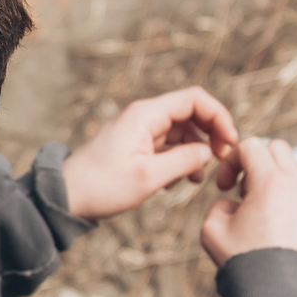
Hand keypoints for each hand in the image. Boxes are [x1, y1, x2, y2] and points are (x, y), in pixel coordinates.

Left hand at [60, 86, 239, 219]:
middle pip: (191, 113)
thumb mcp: (149, 177)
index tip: (230, 143)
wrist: (66, 197)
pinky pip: (168, 145)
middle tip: (220, 161)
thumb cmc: (102, 186)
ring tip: (196, 179)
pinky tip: (175, 182)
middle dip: (211, 135)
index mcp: (146, 115)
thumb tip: (209, 152)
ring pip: (182, 131)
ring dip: (196, 151)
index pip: (195, 99)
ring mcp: (140, 131)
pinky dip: (179, 160)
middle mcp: (144, 117)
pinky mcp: (136, 146)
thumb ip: (185, 161)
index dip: (219, 117)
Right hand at [199, 137, 296, 265]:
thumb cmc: (242, 261)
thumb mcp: (211, 229)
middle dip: (257, 162)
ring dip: (275, 179)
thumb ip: (219, 205)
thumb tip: (233, 205)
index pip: (250, 145)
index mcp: (270, 181)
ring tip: (260, 207)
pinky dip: (289, 201)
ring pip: (296, 171)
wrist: (277, 294)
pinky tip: (276, 226)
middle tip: (244, 189)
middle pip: (278, 149)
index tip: (224, 187)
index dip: (231, 161)